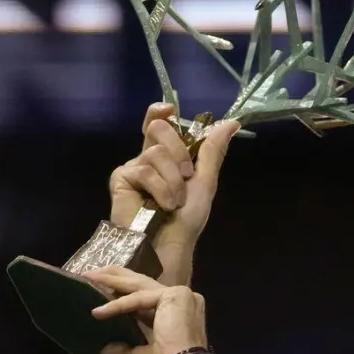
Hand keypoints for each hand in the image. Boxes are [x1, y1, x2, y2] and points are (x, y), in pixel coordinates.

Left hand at [87, 266, 211, 353]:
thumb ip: (122, 349)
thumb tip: (105, 350)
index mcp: (175, 315)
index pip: (144, 299)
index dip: (122, 295)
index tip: (99, 291)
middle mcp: (180, 301)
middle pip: (141, 283)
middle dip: (115, 278)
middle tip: (91, 274)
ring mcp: (179, 296)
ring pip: (139, 285)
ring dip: (112, 280)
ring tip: (89, 277)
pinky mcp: (174, 295)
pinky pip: (139, 299)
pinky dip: (117, 305)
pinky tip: (98, 311)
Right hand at [108, 102, 239, 278]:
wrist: (171, 244)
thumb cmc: (187, 219)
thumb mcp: (205, 181)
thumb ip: (212, 151)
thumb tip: (232, 122)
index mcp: (167, 155)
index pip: (158, 122)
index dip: (160, 112)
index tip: (169, 110)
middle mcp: (148, 157)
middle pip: (158, 128)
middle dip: (179, 151)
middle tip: (186, 175)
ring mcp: (134, 167)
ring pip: (155, 152)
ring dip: (173, 180)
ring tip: (174, 202)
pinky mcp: (121, 179)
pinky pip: (144, 170)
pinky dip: (161, 189)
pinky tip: (162, 206)